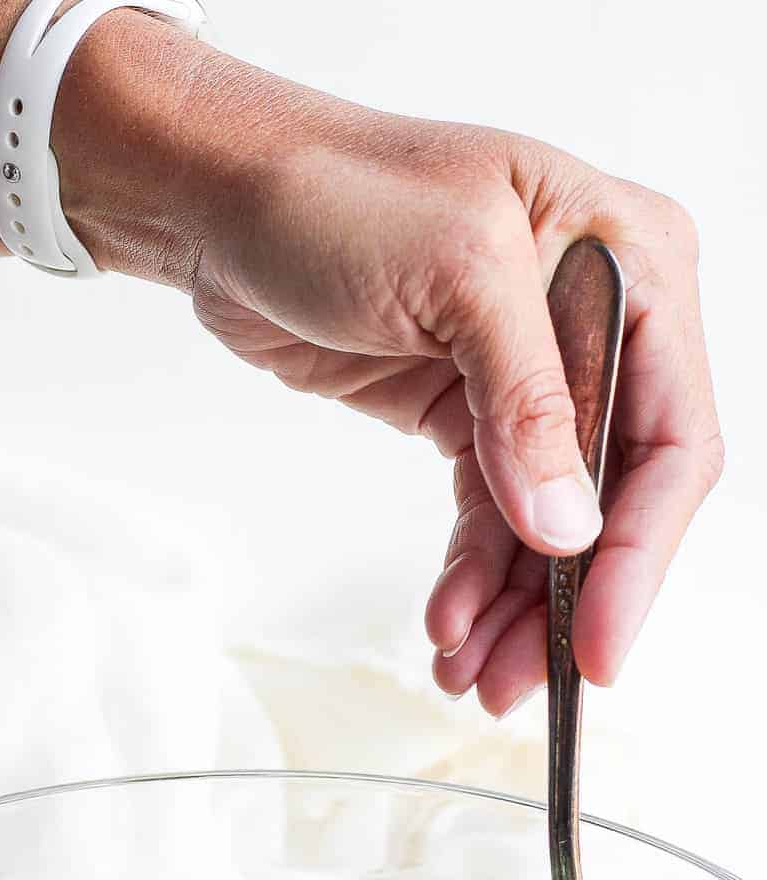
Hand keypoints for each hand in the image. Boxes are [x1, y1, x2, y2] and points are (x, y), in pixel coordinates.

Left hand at [61, 26, 722, 714]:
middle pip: (615, 498)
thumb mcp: (453, 273)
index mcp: (631, 262)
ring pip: (549, 523)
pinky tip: (447, 624)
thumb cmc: (330, 187)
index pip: (672, 437)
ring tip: (467, 670)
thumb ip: (527, 399)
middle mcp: (595, 323)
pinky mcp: (466, 412)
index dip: (640, 552)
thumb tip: (569, 524)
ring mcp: (530, 375)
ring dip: (514, 608)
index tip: (598, 642)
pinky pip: (490, 518)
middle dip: (566, 601)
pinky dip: (472, 578)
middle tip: (519, 682)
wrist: (218, 197)